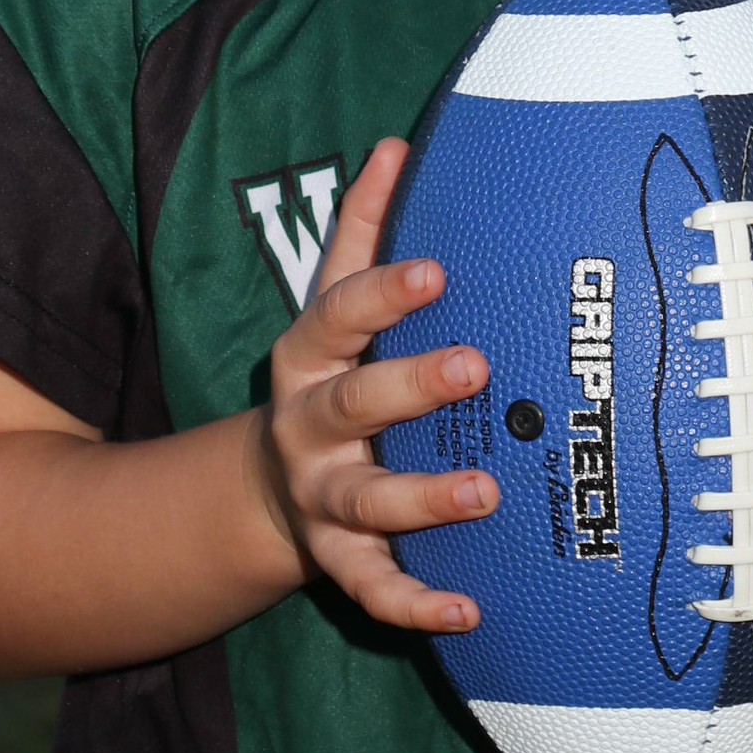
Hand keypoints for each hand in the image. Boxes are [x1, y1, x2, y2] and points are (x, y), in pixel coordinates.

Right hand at [255, 139, 496, 632]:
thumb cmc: (332, 375)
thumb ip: (364, 231)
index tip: (435, 270)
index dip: (382, 293)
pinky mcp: (339, 559)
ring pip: (366, 500)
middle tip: (475, 366)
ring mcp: (321, 498)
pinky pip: (373, 587)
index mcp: (309, 355)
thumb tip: (397, 144)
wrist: (267, 487)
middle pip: (353, 404)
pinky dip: (416, 602)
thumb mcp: (334, 307)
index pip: (337, 315)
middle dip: (412, 386)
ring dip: (423, 499)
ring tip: (484, 492)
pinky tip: (467, 609)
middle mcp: (307, 427)